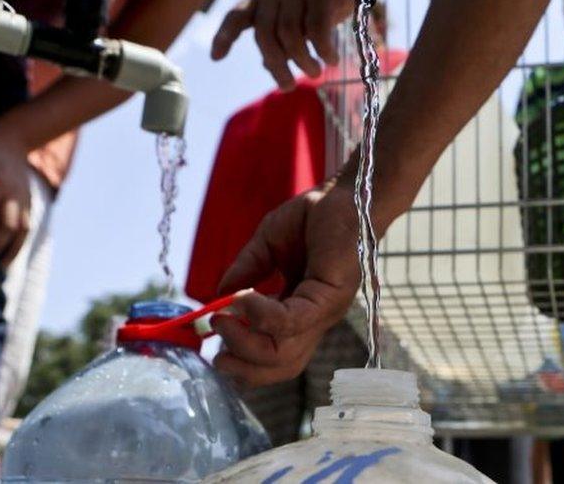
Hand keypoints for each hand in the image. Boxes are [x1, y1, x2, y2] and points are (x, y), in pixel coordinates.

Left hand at [211, 0, 353, 91]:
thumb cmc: (312, 3)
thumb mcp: (290, 17)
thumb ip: (278, 39)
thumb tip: (267, 66)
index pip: (236, 15)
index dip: (225, 36)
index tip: (216, 58)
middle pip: (265, 34)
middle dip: (276, 66)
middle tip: (287, 87)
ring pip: (291, 34)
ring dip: (302, 61)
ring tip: (314, 74)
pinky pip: (318, 29)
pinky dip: (323, 50)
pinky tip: (330, 60)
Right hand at [211, 181, 361, 387]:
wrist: (348, 194)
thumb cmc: (315, 218)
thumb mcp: (266, 245)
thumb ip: (245, 271)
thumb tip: (217, 297)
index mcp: (300, 312)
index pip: (275, 356)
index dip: (244, 359)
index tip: (216, 347)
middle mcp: (314, 320)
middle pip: (281, 366)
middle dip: (243, 368)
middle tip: (215, 351)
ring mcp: (324, 312)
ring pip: (285, 354)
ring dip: (246, 343)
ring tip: (222, 320)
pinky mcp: (330, 297)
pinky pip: (291, 321)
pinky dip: (262, 316)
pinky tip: (243, 300)